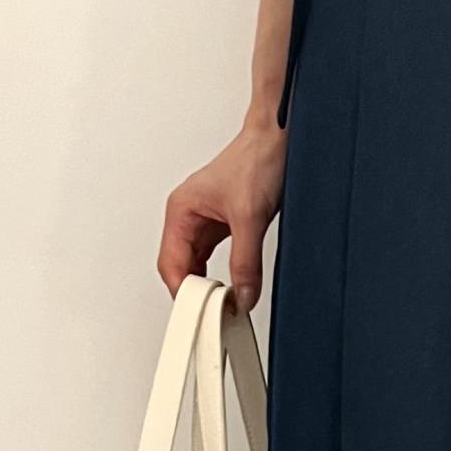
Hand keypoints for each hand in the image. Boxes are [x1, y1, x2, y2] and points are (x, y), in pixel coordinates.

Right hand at [157, 113, 286, 310]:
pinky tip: (234, 284)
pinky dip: (223, 273)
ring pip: (199, 264)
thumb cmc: (257, 159)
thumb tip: (243, 294)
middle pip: (182, 267)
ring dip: (209, 283)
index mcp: (181, 210)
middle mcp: (188, 216)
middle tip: (214, 311)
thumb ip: (246, 260)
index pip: (171, 264)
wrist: (279, 139)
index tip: (201, 310)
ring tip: (224, 302)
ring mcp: (206, 220)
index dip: (184, 290)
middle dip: (196, 291)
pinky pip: (216, 257)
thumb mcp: (250, 216)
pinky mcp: (225, 223)